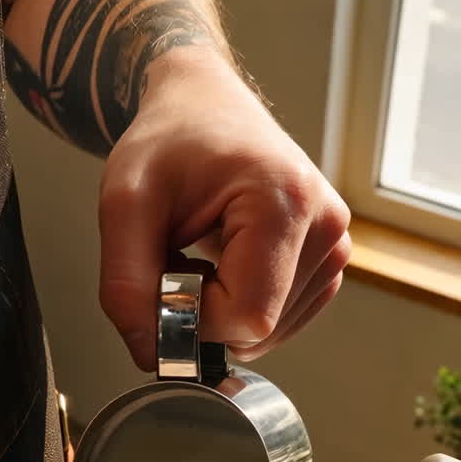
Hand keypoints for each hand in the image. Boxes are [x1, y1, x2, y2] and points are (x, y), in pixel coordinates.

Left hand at [99, 48, 350, 369]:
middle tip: (183, 258)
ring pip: (269, 333)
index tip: (166, 275)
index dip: (193, 317)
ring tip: (207, 256)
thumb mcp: (124, 204)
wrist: (203, 106)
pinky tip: (228, 267)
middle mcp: (327, 225)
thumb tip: (149, 355)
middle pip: (259, 329)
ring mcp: (336, 245)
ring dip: (222, 311)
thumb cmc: (168, 142)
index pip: (245, 317)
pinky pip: (279, 322)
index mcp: (286, 200)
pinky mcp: (330, 262)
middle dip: (206, 314)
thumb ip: (125, 286)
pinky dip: (242, 309)